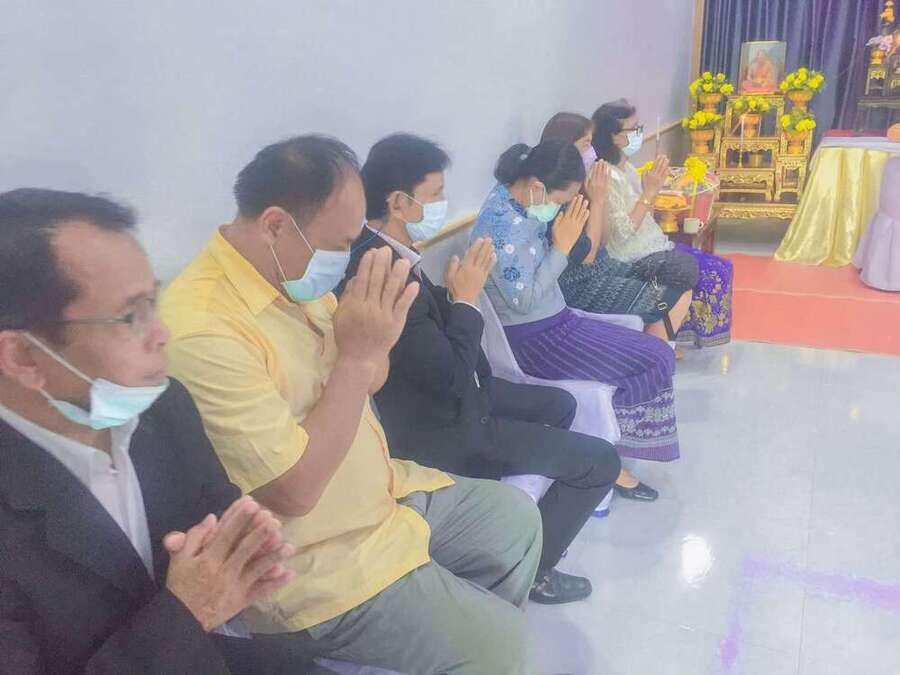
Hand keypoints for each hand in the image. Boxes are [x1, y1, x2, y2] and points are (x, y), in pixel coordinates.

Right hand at [164, 496, 295, 630]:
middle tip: (273, 520)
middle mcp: (223, 571)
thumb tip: (212, 517)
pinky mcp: (242, 601)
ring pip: (256, 570)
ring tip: (289, 546)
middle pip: (244, 550)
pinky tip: (290, 573)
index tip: (251, 503)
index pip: (225, 535)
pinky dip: (275, 583)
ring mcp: (235, 587)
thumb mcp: (179, 559)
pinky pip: (260, 591)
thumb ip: (194, 537)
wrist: (181, 621)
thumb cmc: (180, 586)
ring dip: (273, 557)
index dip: (238, 519)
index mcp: (207, 559)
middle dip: (259, 534)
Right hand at [333, 247, 419, 369]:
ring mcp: (384, 315)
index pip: (362, 280)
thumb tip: (355, 277)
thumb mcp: (341, 315)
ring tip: (403, 260)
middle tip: (386, 249)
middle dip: (382, 264)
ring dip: (398, 274)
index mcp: (355, 304)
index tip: (372, 252)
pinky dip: (408, 295)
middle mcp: (369, 308)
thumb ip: (348, 296)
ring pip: (391, 291)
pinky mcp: (396, 323)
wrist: (360, 358)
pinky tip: (414, 284)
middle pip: (377, 281)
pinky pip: (403, 307)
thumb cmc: (348, 336)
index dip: (367, 265)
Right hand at [445, 237, 495, 304]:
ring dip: (489, 252)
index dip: (476, 246)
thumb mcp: (450, 277)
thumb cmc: (456, 288)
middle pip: (481, 255)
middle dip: (485, 246)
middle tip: (489, 238)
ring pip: (486, 260)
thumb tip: (456, 256)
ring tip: (492, 244)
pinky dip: (492, 261)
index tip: (480, 239)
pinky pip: (489, 267)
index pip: (472, 254)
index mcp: (466, 268)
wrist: (465, 300)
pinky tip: (494, 256)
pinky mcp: (484, 277)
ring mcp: (481, 273)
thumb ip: (453, 266)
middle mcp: (475, 269)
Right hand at [551, 194, 589, 254]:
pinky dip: (586, 216)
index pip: (570, 209)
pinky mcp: (580, 229)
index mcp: (565, 220)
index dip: (573, 202)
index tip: (575, 197)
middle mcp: (571, 221)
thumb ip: (558, 219)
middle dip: (579, 202)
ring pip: (580, 214)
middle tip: (582, 196)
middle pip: (576, 210)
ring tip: (586, 201)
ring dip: (583, 207)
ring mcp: (576, 225)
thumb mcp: (554, 227)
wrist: (562, 247)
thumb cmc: (557, 237)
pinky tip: (587, 211)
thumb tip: (562, 212)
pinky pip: (583, 221)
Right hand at [584, 160, 609, 202]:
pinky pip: (608, 178)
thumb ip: (586, 181)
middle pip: (599, 171)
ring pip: (604, 173)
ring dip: (605, 167)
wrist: (597, 201)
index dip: (595, 167)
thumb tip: (587, 174)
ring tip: (605, 162)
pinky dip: (608, 173)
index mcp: (592, 182)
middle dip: (600, 165)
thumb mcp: (586, 188)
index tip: (596, 162)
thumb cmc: (590, 195)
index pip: (594, 172)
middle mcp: (598, 182)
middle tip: (601, 159)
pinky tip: (609, 169)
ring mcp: (603, 184)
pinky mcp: (607, 185)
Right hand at [641, 155, 669, 199]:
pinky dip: (667, 171)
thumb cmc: (645, 187)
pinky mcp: (662, 181)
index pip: (654, 165)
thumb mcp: (642, 179)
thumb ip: (644, 173)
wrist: (649, 194)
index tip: (659, 156)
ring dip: (665, 164)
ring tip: (667, 160)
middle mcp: (654, 175)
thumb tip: (647, 168)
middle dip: (662, 160)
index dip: (657, 160)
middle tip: (664, 156)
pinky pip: (665, 175)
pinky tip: (669, 168)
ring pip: (662, 169)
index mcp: (650, 174)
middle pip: (659, 166)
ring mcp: (659, 178)